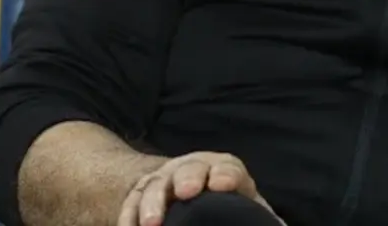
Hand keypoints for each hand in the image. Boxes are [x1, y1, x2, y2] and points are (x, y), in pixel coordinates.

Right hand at [118, 151, 284, 225]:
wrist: (187, 190)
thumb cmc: (225, 202)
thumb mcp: (244, 205)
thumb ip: (260, 217)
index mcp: (223, 170)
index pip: (227, 167)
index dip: (226, 174)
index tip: (224, 184)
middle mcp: (192, 169)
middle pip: (189, 168)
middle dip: (188, 178)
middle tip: (188, 192)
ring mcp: (163, 180)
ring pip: (155, 186)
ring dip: (152, 204)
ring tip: (153, 224)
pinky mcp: (140, 196)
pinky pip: (129, 205)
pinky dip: (128, 217)